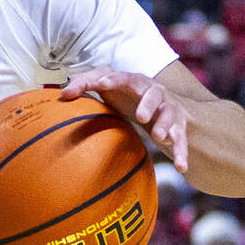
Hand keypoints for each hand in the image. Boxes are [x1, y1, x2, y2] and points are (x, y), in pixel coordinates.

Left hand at [61, 66, 188, 172]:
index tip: (101, 85)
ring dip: (166, 126)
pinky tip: (180, 168)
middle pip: (154, 94)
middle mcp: (154, 92)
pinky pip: (182, 140)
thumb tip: (62, 94)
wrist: (162, 102)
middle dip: (148, 105)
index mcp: (134, 81)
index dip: (113, 80)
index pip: (123, 77)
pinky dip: (181, 153)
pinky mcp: (178, 126)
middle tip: (140, 117)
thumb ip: (84, 84)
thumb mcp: (107, 86)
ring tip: (159, 138)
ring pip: (170, 115)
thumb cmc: (125, 93)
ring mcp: (168, 108)